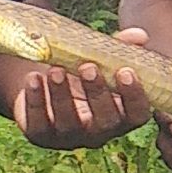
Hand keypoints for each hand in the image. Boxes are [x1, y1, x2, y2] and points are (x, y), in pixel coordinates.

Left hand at [0, 30, 157, 149]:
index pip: (137, 115)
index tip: (126, 70)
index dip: (134, 96)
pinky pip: (38, 124)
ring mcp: (69, 137)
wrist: (45, 86)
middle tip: (88, 67)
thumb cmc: (82, 75)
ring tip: (56, 70)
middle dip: (97, 93)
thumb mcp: (101, 61)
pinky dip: (35, 101)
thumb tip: (138, 35)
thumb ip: (120, 49)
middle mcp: (98, 133)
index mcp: (120, 116)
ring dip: (63, 96)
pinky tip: (33, 78)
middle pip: (104, 122)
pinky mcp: (40, 135)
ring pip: (69, 123)